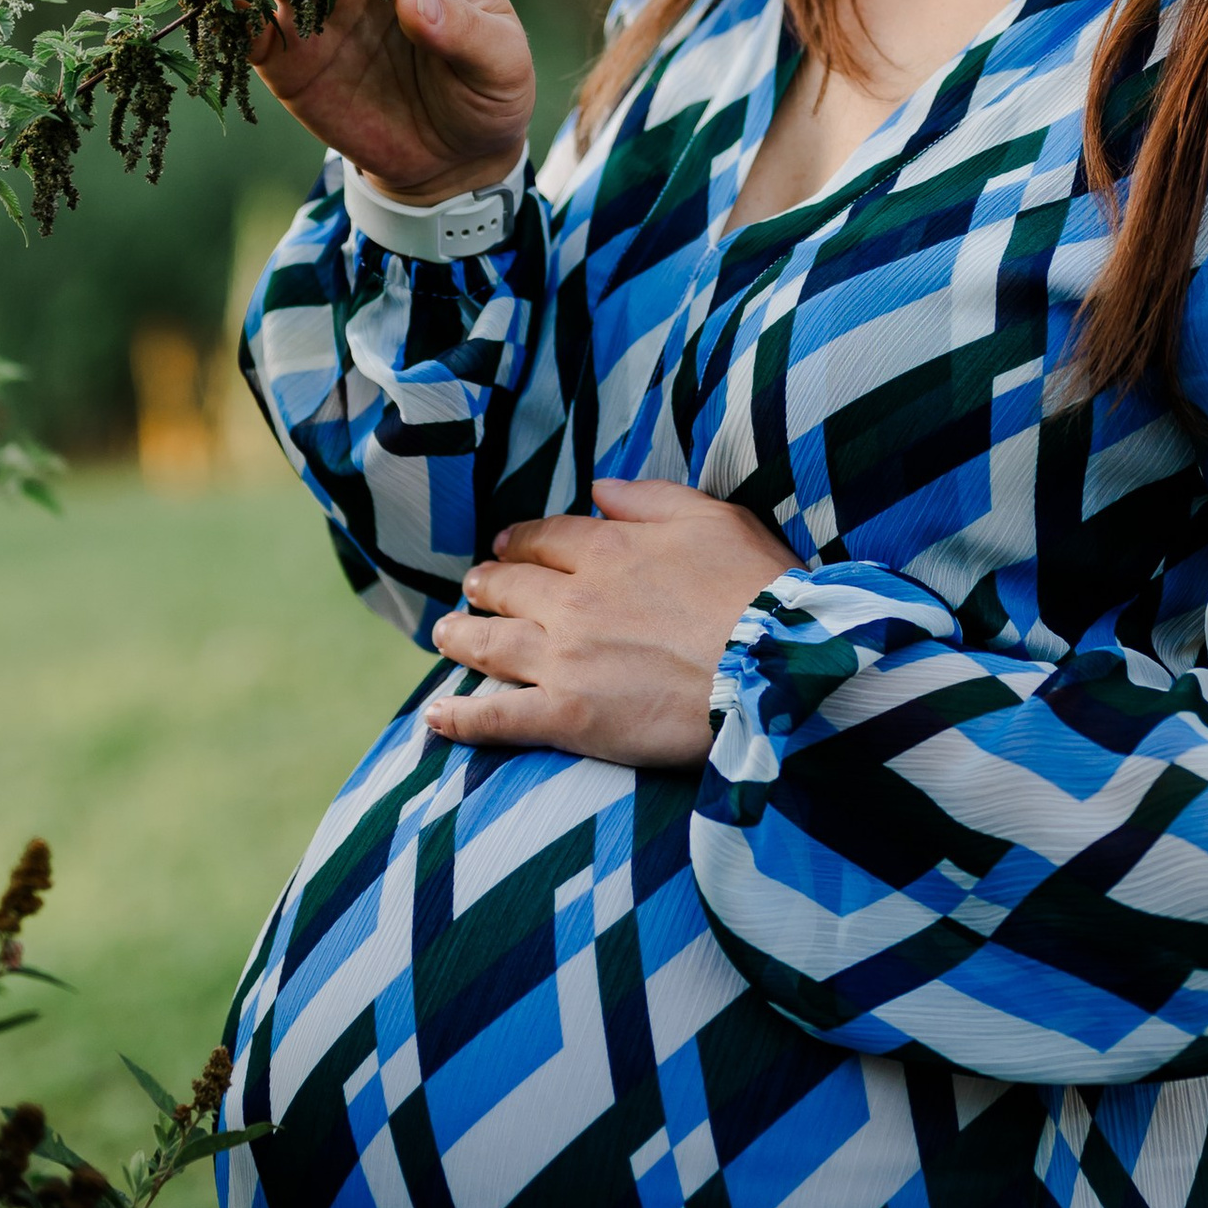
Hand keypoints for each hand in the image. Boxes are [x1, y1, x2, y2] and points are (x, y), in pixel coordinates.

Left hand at [426, 479, 793, 770]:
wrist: (773, 668)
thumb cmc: (758, 591)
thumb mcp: (714, 519)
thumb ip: (650, 499)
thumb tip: (598, 489)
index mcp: (609, 549)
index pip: (547, 538)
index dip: (522, 540)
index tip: (507, 545)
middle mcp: (574, 599)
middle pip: (509, 586)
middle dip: (485, 584)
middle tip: (472, 586)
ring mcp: (564, 659)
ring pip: (491, 644)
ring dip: (461, 636)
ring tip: (444, 633)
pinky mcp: (567, 716)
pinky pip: (497, 716)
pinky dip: (460, 718)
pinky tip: (434, 718)